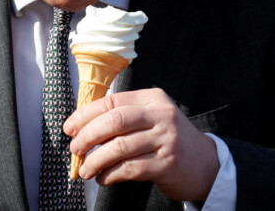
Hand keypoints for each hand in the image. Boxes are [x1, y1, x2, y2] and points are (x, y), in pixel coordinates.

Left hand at [63, 88, 219, 201]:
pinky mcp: (167, 163)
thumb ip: (124, 115)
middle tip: (75, 149)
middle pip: (114, 121)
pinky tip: (103, 177)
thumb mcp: (151, 117)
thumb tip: (83, 125)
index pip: (111, 102)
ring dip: (96, 160)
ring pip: (120, 147)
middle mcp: (160, 114)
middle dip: (88, 135)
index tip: (69, 127)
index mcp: (152, 98)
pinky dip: (111, 174)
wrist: (205, 163)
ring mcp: (165, 138)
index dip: (86, 115)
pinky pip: (130, 168)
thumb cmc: (168, 138)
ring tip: (85, 169)